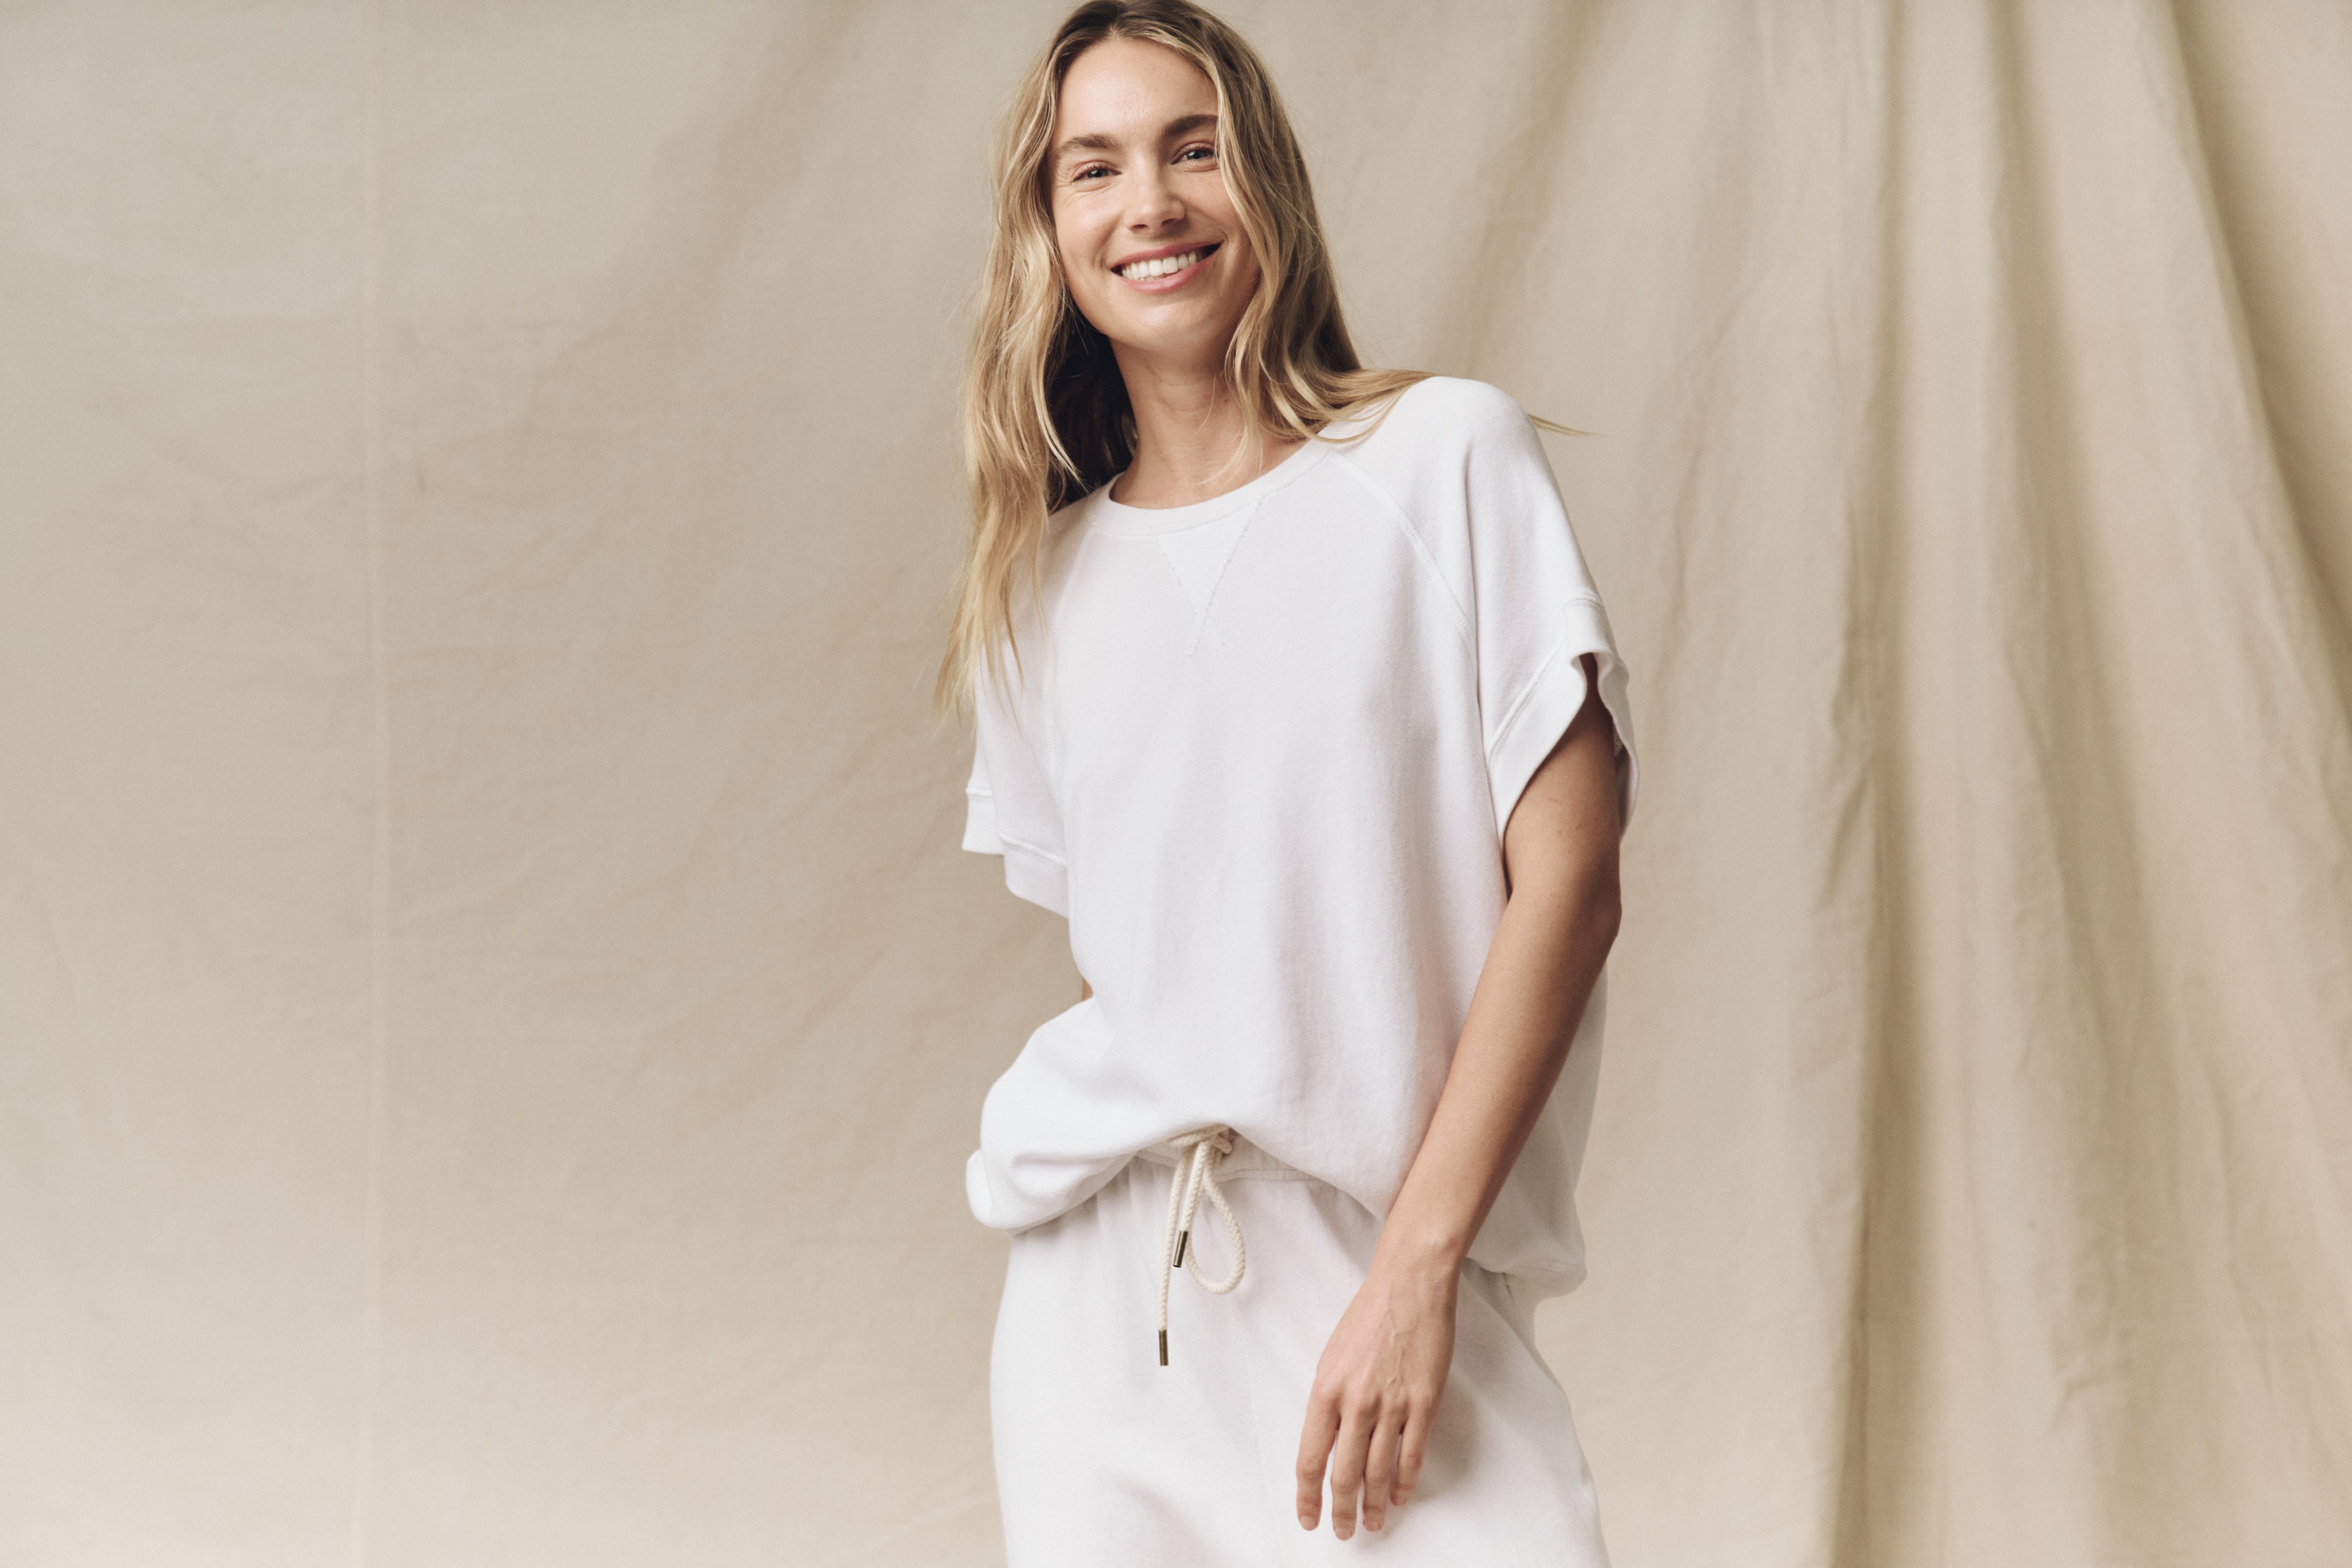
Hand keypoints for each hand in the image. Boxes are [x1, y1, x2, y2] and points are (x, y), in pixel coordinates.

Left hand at [1294, 1246, 1457, 1538]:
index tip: (1309, 1517)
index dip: (1308, 1496)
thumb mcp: (1332, 1358)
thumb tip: (1328, 1440)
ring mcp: (1392, 1405)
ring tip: (1373, 1522)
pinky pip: (1412, 1454)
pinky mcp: (1424, 1402)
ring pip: (1379, 1471)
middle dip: (1342, 1510)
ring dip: (1375, 1504)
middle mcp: (1355, 1402)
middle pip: (1344, 1474)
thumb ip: (1329, 1402)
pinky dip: (1405, 1482)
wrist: (1409, 1285)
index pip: (1310, 1459)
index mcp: (1325, 1391)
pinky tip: (1400, 1496)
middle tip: (1343, 1531)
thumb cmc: (1369, 1316)